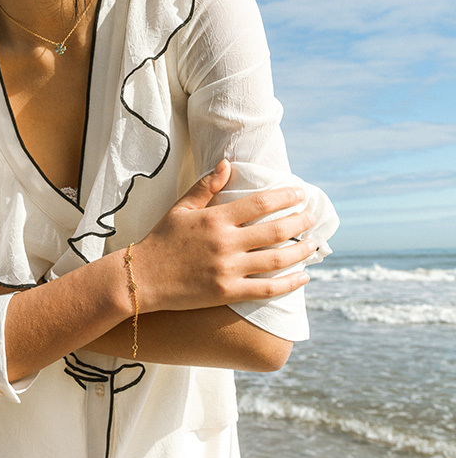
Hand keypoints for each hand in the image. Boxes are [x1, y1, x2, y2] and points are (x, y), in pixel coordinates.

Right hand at [133, 160, 315, 312]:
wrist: (143, 278)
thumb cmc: (162, 240)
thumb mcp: (181, 208)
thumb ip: (206, 187)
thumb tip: (227, 164)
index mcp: (215, 219)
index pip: (260, 204)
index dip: (285, 197)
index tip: (301, 193)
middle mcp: (225, 243)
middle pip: (275, 231)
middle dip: (300, 221)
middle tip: (312, 216)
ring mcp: (228, 270)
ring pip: (277, 260)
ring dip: (301, 250)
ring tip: (314, 243)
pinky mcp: (227, 293)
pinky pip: (267, 289)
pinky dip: (290, 283)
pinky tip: (303, 277)